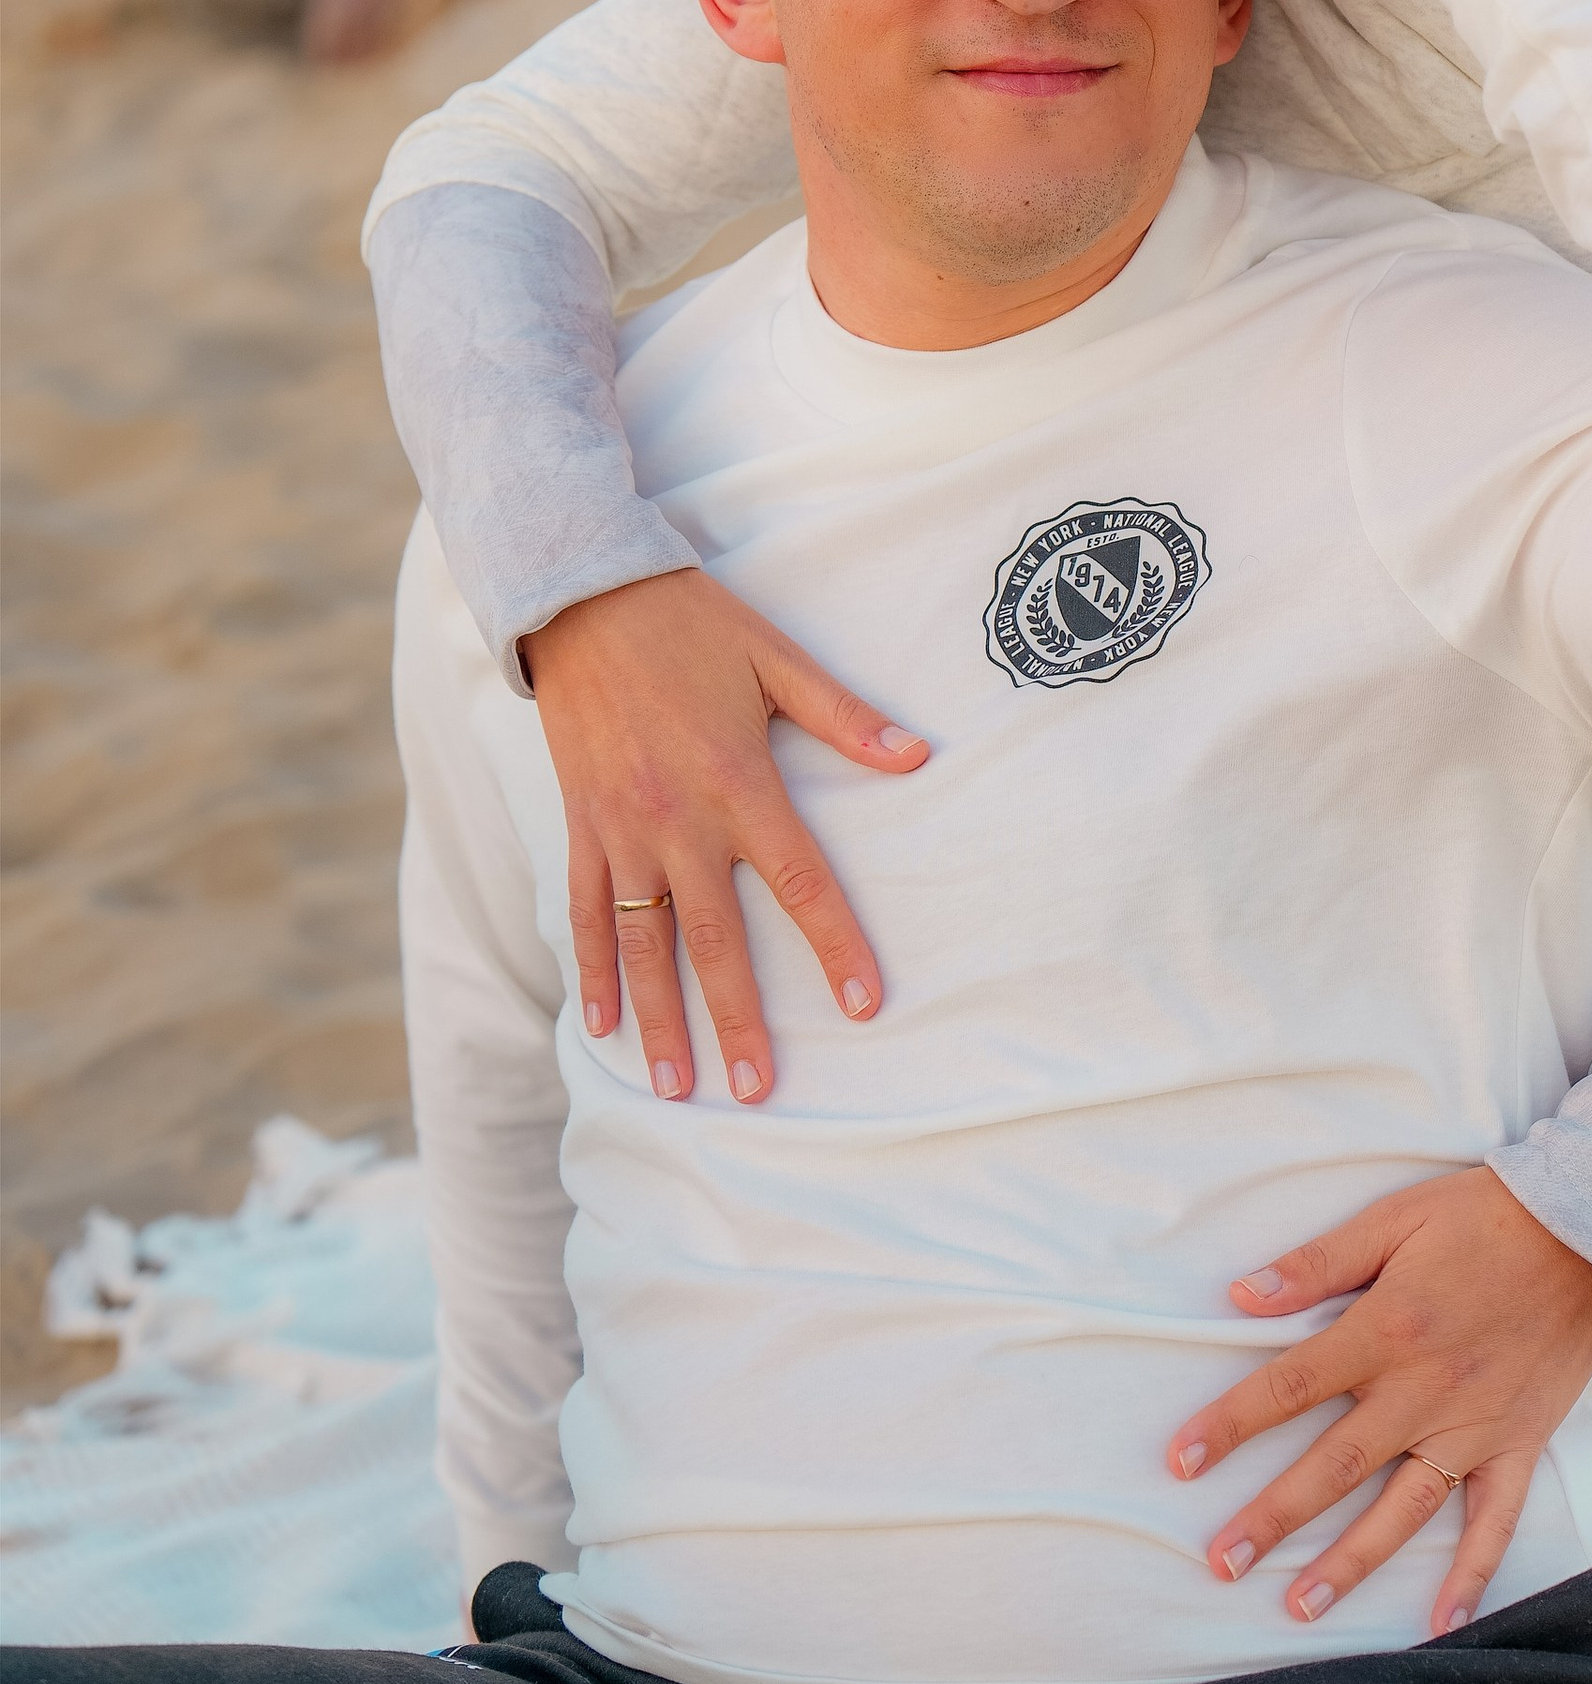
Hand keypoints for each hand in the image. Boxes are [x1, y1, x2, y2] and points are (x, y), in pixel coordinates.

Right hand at [525, 570, 926, 1103]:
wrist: (582, 594)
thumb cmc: (690, 623)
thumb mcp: (777, 658)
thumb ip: (844, 717)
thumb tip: (918, 755)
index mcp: (738, 783)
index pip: (799, 882)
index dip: (834, 947)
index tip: (864, 1005)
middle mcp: (677, 820)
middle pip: (717, 940)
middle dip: (739, 1020)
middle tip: (760, 1089)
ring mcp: (622, 829)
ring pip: (645, 945)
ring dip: (663, 1020)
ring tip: (678, 1087)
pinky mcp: (581, 825)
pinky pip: (586, 913)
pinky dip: (594, 973)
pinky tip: (603, 1027)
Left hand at [1166, 1168, 1591, 1638]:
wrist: (1589, 1230)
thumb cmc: (1482, 1218)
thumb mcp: (1392, 1220)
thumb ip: (1317, 1264)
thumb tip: (1240, 1295)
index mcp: (1385, 1332)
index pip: (1290, 1387)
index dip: (1230, 1425)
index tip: (1180, 1461)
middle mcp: (1424, 1392)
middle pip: (1334, 1466)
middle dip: (1273, 1517)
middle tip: (1221, 1562)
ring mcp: (1473, 1428)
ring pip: (1402, 1509)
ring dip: (1350, 1561)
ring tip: (1299, 1605)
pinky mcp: (1519, 1444)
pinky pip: (1495, 1521)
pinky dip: (1472, 1575)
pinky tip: (1443, 1623)